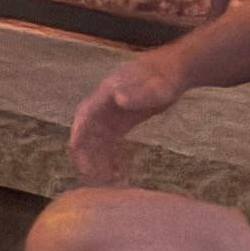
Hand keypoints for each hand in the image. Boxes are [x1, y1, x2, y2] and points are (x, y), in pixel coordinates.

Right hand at [66, 53, 185, 184]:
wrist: (175, 70)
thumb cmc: (165, 76)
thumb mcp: (155, 86)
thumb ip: (138, 94)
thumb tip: (118, 99)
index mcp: (107, 92)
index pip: (86, 113)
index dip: (79, 130)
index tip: (74, 148)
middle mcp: (105, 104)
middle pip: (88, 129)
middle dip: (86, 151)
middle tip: (89, 174)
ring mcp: (112, 113)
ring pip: (98, 138)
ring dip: (98, 157)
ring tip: (105, 180)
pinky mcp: (122, 121)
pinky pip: (110, 141)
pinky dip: (111, 155)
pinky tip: (117, 171)